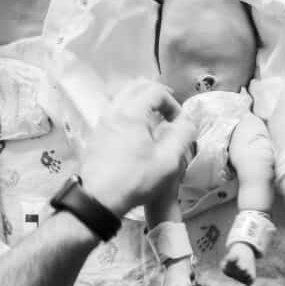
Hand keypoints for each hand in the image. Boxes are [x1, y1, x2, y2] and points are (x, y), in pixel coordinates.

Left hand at [80, 80, 196, 215]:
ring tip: (153, 120)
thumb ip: (182, 135)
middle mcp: (114, 110)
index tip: (179, 123)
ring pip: (123, 96)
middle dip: (157, 95)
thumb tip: (187, 121)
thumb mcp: (168, 160)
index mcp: (131, 112)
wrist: (98, 200)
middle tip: (168, 113)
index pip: (156, 91)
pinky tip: (137, 132)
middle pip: (137, 86)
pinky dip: (129, 112)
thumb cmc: (135, 179)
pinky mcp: (97, 134)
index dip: (173, 103)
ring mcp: (102, 121)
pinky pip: (115, 110)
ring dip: (142, 102)